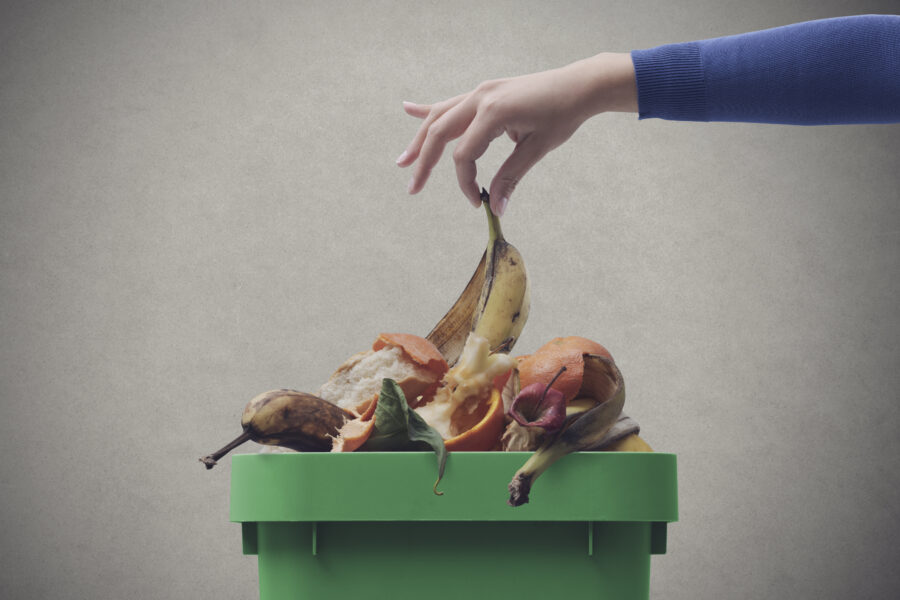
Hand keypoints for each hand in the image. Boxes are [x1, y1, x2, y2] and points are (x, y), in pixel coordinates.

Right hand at [396, 52, 636, 215]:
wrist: (578, 85)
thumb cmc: (562, 115)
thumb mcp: (537, 149)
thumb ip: (511, 177)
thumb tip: (495, 208)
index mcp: (493, 112)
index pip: (464, 154)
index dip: (466, 182)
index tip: (478, 201)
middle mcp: (480, 98)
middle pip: (440, 134)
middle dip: (425, 163)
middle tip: (413, 188)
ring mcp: (480, 92)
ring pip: (440, 118)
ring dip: (420, 139)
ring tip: (403, 160)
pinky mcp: (484, 92)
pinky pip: (451, 103)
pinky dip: (430, 109)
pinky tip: (408, 109)